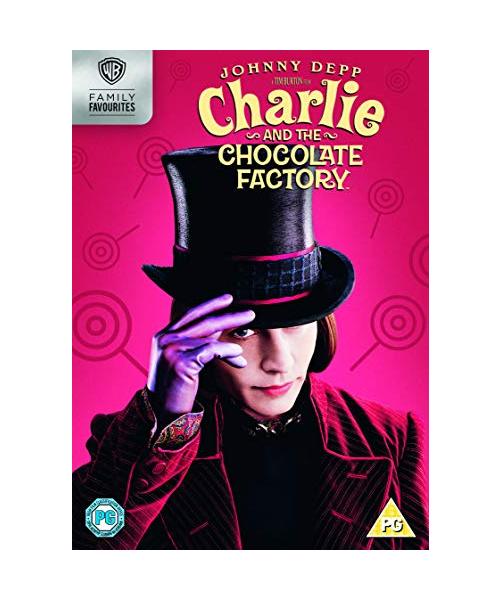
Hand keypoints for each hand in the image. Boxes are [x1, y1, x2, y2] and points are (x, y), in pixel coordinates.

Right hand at [146, 294, 254, 418]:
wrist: (162, 410)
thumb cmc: (176, 386)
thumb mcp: (185, 359)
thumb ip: (199, 343)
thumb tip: (223, 333)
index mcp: (164, 335)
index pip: (191, 314)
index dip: (211, 304)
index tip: (228, 298)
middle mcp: (165, 339)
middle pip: (204, 321)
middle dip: (230, 316)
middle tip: (250, 313)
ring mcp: (171, 349)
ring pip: (210, 337)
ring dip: (230, 345)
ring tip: (241, 352)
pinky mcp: (180, 362)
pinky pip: (210, 351)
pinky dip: (227, 352)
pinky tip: (237, 356)